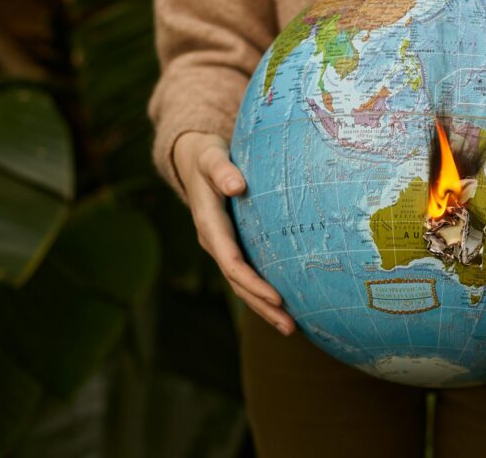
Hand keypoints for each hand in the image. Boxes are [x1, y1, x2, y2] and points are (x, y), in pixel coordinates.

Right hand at [173, 131, 296, 335]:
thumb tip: (237, 185)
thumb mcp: (211, 157)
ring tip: (292, 329)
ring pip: (242, 284)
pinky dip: (263, 293)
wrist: (193, 160)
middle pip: (239, 282)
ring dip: (265, 307)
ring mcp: (223, 247)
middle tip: (291, 326)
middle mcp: (215, 242)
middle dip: (263, 306)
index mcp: (210, 225)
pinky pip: (248, 274)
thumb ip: (222, 170)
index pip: (232, 262)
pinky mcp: (233, 245)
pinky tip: (285, 305)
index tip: (277, 298)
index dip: (253, 282)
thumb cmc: (207, 156)